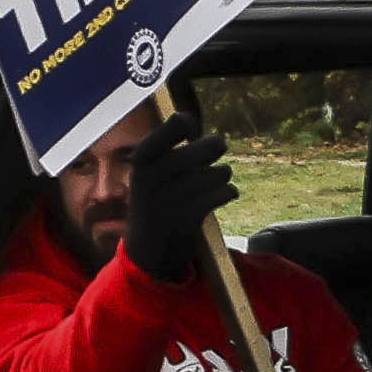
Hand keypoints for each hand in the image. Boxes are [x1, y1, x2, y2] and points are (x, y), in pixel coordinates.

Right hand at [125, 119, 239, 271]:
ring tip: (212, 180)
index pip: (177, 123)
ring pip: (221, 172)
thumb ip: (171, 145)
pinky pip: (226, 193)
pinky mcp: (189, 218)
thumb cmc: (154, 197)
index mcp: (143, 158)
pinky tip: (221, 195)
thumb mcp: (149, 168)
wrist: (146, 248)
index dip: (189, 124)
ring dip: (222, 174)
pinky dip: (228, 192)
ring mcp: (172, 198)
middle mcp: (155, 175)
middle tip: (214, 150)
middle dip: (216, 146)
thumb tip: (214, 135)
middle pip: (211, 146)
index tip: (188, 134)